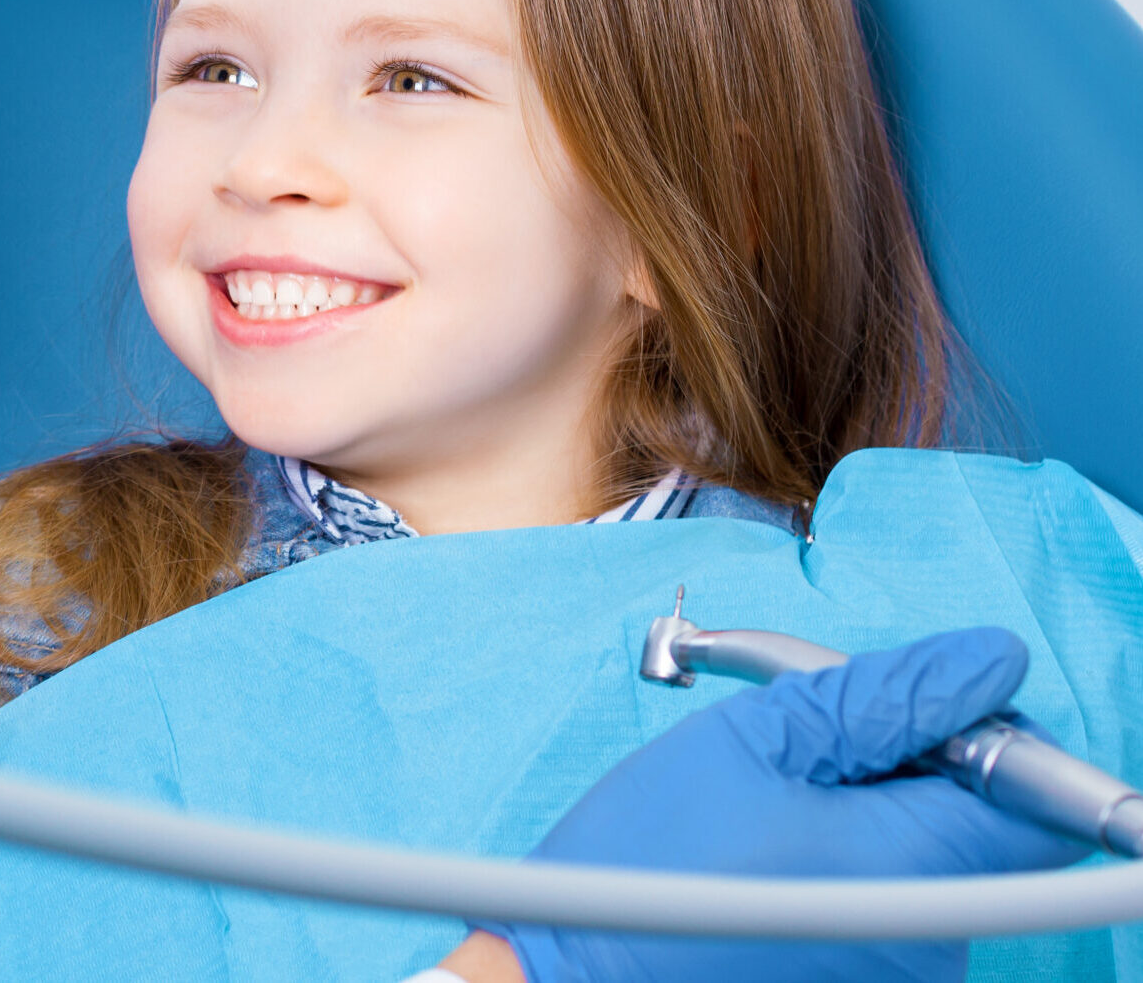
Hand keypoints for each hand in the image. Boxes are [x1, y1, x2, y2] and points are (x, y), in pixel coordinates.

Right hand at [464, 627, 1085, 982]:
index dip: (987, 733)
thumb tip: (984, 663)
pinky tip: (775, 855)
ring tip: (776, 806)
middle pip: (986, 831)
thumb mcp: (753, 737)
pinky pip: (898, 912)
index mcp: (914, 868)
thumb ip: (882, 694)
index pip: (1040, 797)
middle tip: (812, 747)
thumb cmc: (649, 860)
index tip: (908, 710)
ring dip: (878, 817)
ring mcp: (904, 978)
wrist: (574, 968)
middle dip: (916, 768)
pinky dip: (854, 868)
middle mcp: (935, 944)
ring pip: (936, 866)